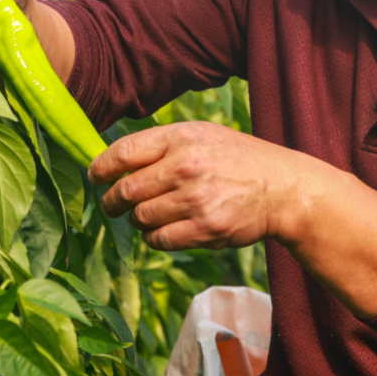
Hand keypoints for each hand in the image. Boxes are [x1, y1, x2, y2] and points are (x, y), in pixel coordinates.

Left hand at [88, 122, 310, 250]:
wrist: (282, 188)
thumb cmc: (236, 159)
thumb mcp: (201, 135)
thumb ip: (160, 145)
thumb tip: (112, 162)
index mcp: (180, 138)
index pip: (121, 153)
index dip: (100, 169)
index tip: (95, 178)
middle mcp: (185, 167)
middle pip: (125, 191)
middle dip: (112, 201)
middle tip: (111, 205)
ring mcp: (195, 200)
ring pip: (140, 218)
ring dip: (138, 220)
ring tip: (150, 214)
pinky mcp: (205, 229)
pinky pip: (159, 240)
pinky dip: (155, 237)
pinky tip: (166, 228)